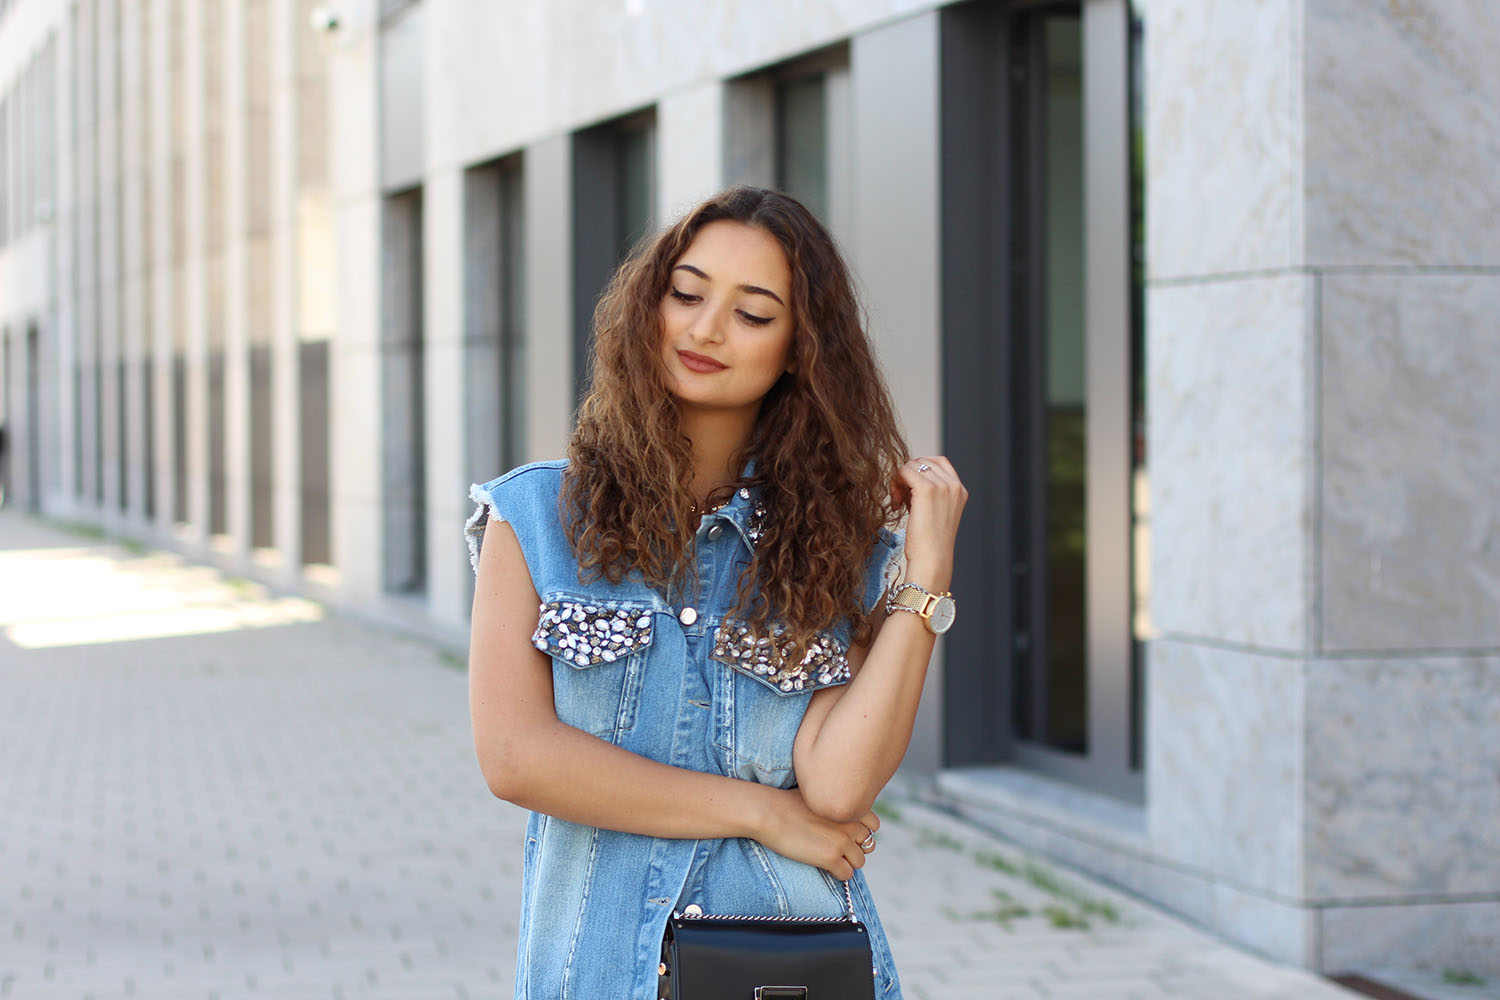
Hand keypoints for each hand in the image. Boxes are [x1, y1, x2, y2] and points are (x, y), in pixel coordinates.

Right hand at [756, 789, 880, 880]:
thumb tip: (838, 815)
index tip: (847, 835)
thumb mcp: (818, 795)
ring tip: (830, 859)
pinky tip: (825, 867)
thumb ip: (834, 805)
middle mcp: (850, 823)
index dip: (861, 832)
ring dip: (847, 862)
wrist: (768, 812)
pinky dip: (838, 873)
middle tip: (837, 848)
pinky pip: (846, 874)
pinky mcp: (830, 858)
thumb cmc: (785, 802)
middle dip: (855, 848)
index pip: (874, 824)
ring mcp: (842, 841)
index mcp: (848, 806)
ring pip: (859, 861)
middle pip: (868, 844)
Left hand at [891, 456, 967, 589]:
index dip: (919, 472)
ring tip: (899, 503)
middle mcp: (953, 485)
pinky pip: (904, 471)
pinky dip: (895, 483)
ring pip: (911, 465)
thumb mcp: (936, 513)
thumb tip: (908, 479)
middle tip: (901, 499)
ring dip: (900, 480)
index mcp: (959, 490)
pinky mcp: (926, 489)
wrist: (932, 560)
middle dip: (908, 476)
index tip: (910, 492)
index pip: (938, 463)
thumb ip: (930, 494)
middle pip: (922, 462)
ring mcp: (941, 485)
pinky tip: (896, 503)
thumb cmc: (930, 544)